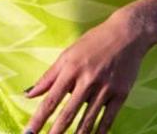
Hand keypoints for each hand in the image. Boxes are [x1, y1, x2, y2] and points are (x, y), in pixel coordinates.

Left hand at [23, 10, 151, 133]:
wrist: (128, 34)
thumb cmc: (94, 42)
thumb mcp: (68, 54)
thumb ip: (48, 76)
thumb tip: (28, 94)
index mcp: (71, 68)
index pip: (51, 99)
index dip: (39, 119)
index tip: (29, 133)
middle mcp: (87, 79)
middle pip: (68, 113)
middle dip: (56, 131)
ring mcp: (105, 88)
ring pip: (88, 120)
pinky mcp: (121, 93)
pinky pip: (108, 118)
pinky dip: (100, 131)